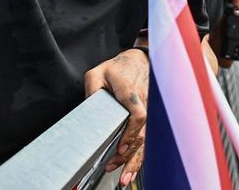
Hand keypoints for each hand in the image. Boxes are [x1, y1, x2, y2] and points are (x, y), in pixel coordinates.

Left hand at [84, 48, 147, 187]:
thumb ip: (92, 89)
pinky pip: (146, 140)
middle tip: (114, 167)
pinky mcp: (149, 119)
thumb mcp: (98, 73)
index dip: (130, 134)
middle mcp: (144, 103)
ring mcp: (149, 112)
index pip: (137, 115)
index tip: (119, 148)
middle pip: (142, 134)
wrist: (138, 61)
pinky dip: (139, 157)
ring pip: (146, 141)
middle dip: (129, 155)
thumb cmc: (117, 69)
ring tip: (124, 178)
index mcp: (130, 91)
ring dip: (135, 161)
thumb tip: (88, 112)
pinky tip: (131, 170)